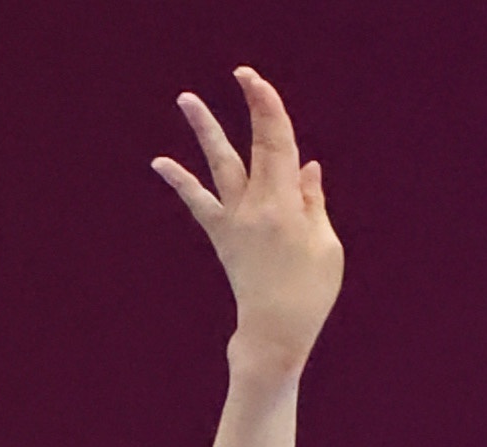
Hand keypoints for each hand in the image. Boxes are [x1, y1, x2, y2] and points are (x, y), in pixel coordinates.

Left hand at [153, 68, 343, 370]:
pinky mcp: (222, 237)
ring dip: (204, 130)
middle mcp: (256, 207)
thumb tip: (305, 166)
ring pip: (220, 165)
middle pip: (255, 146)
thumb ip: (313, 201)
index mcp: (286, 206)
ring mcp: (235, 221)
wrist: (275, 334)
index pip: (279, 144)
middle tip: (242, 72)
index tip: (261, 82)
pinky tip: (161, 162)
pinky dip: (181, 181)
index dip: (270, 109)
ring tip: (186, 99)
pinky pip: (198, 202)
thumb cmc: (310, 293)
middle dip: (252, 106)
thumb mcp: (326, 245)